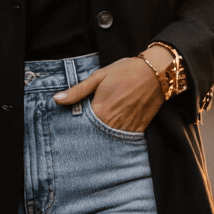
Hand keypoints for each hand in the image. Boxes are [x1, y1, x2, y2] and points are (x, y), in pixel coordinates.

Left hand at [53, 48, 170, 132]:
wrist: (156, 72)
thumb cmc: (126, 71)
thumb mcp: (99, 76)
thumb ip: (77, 91)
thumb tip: (57, 99)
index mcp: (100, 110)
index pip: (81, 128)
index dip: (74, 131)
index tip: (68, 133)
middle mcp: (113, 123)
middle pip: (94, 137)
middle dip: (87, 138)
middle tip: (80, 142)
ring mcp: (126, 128)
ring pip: (109, 142)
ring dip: (102, 141)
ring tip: (97, 139)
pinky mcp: (138, 129)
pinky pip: (125, 141)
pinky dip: (117, 140)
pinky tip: (112, 136)